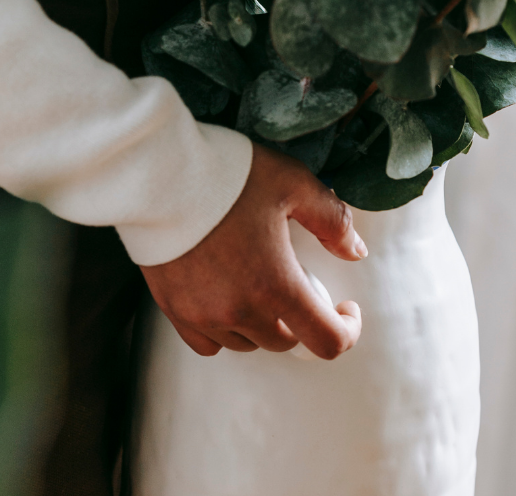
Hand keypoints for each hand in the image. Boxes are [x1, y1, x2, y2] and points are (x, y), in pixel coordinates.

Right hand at [140, 144, 365, 359]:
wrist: (159, 173)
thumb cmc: (229, 175)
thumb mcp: (294, 184)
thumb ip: (332, 221)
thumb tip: (356, 251)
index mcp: (277, 285)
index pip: (326, 341)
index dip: (347, 330)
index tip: (345, 307)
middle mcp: (241, 311)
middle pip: (286, 341)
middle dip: (301, 316)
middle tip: (296, 276)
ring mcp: (204, 315)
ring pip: (248, 343)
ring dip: (264, 323)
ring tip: (260, 281)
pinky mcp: (174, 310)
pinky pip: (209, 342)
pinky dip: (225, 328)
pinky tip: (227, 295)